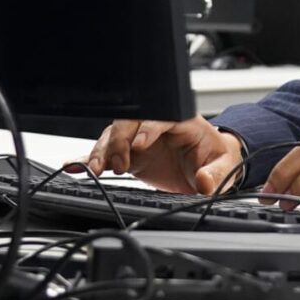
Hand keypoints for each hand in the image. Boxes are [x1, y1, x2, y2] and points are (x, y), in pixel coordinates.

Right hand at [67, 116, 243, 194]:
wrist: (209, 167)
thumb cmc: (216, 160)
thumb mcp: (224, 168)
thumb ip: (216, 174)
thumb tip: (206, 181)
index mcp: (181, 121)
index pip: (160, 117)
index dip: (147, 129)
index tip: (138, 145)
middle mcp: (155, 125)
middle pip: (130, 122)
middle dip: (118, 140)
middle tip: (114, 164)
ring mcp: (139, 139)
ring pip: (113, 135)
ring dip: (101, 151)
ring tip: (94, 169)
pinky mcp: (128, 154)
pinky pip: (106, 153)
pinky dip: (89, 158)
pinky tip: (75, 164)